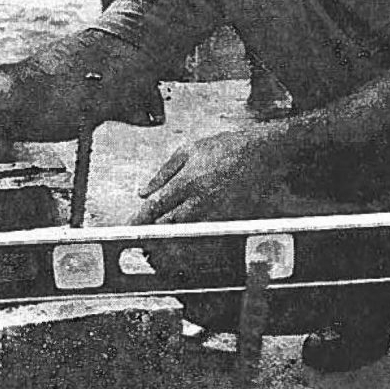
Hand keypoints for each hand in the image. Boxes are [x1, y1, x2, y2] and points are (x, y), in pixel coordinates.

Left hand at [130, 128, 277, 225]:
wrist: (260, 153)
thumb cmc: (225, 147)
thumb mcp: (188, 150)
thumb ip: (163, 173)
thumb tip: (144, 191)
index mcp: (187, 181)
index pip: (157, 206)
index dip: (141, 219)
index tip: (130, 227)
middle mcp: (200, 199)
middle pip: (170, 225)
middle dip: (154, 232)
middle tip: (142, 237)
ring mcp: (215, 210)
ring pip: (186, 231)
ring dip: (171, 237)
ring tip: (159, 241)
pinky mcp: (226, 217)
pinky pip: (203, 231)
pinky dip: (190, 235)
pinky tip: (183, 234)